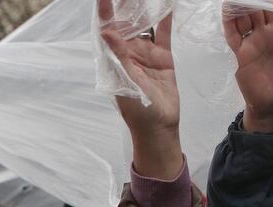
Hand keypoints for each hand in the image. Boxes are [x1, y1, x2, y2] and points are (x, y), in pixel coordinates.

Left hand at [99, 4, 181, 178]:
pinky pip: (163, 34)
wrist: (159, 128)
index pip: (107, 31)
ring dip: (144, 8)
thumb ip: (119, 57)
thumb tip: (107, 33)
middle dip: (125, 5)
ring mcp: (145, 54)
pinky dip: (165, 19)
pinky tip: (168, 4)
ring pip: (144, 25)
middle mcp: (128, 54)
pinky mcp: (162, 58)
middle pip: (125, 23)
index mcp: (114, 60)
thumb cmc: (138, 111)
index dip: (105, 12)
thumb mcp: (127, 84)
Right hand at [224, 11, 272, 132]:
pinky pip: (233, 34)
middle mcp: (264, 35)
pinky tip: (227, 9)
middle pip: (256, 11)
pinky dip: (229, 22)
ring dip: (239, 7)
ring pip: (243, 19)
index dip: (269, 0)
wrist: (272, 106)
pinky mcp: (240, 54)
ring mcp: (251, 43)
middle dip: (252, 1)